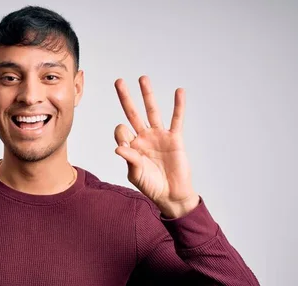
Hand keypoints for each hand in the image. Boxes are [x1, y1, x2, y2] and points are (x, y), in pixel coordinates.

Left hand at [113, 76, 198, 217]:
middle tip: (119, 81)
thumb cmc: (151, 186)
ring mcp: (159, 136)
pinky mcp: (175, 138)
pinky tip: (179, 92)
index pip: (121, 131)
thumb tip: (118, 148)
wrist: (171, 194)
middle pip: (133, 113)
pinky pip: (177, 119)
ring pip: (152, 111)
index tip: (124, 145)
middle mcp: (144, 137)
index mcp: (131, 146)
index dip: (121, 134)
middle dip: (125, 97)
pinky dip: (178, 106)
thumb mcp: (136, 174)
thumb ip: (129, 160)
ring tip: (143, 79)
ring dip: (147, 95)